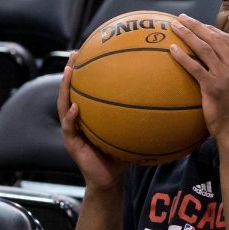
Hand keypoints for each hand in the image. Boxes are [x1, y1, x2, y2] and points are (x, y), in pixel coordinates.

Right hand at [59, 51, 126, 191]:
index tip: (90, 48)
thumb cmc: (123, 156)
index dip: (86, 69)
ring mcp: (72, 131)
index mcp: (89, 115)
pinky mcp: (72, 144)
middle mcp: (78, 119)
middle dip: (70, 71)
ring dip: (64, 88)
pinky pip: (69, 128)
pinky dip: (70, 117)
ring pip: (63, 105)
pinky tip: (75, 107)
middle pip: (70, 90)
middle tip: (74, 53)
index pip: (86, 88)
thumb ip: (140, 116)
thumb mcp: (131, 132)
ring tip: (69, 73)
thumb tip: (165, 97)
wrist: (109, 181)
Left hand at [168, 14, 228, 141]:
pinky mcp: (213, 87)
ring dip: (187, 35)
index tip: (197, 25)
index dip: (210, 29)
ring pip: (204, 49)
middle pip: (214, 39)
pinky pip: (195, 68)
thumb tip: (227, 60)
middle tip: (182, 18)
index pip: (226, 40)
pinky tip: (172, 50)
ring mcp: (225, 76)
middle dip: (196, 25)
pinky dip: (183, 57)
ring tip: (174, 27)